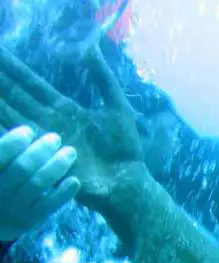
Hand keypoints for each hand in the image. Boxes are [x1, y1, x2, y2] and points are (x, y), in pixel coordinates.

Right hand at [0, 44, 142, 228]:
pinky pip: (18, 138)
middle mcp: (48, 121)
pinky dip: (4, 125)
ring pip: (10, 112)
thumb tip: (91, 46)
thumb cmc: (125, 147)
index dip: (12, 68)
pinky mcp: (43, 156)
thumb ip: (103, 78)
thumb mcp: (116, 106)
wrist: (127, 181)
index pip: (31, 83)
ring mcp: (44, 138)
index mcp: (64, 108)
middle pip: (15, 94)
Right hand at [0, 125, 79, 240]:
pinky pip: (49, 205)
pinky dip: (64, 192)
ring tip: (70, 152)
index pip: (0, 155)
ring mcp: (15, 207)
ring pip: (38, 184)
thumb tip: (28, 133)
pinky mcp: (31, 219)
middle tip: (55, 138)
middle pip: (23, 168)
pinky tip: (74, 180)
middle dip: (42, 150)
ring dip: (57, 165)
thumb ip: (6, 153)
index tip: (29, 131)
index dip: (14, 141)